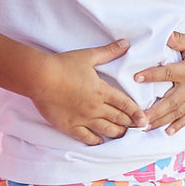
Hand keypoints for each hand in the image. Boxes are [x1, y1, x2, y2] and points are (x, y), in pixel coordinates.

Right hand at [32, 39, 149, 145]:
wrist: (40, 77)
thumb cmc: (63, 65)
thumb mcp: (88, 56)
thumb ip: (108, 52)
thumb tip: (125, 43)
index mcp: (102, 91)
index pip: (125, 104)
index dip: (136, 112)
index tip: (144, 119)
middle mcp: (96, 107)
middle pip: (118, 119)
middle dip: (130, 124)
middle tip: (138, 128)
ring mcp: (83, 118)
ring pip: (106, 130)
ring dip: (117, 133)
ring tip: (123, 135)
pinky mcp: (70, 126)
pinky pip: (87, 137)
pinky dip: (96, 141)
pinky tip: (100, 142)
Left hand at [135, 30, 184, 134]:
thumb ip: (180, 39)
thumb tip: (166, 36)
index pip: (168, 73)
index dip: (152, 75)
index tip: (136, 77)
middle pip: (172, 101)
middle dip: (156, 110)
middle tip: (140, 117)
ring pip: (177, 113)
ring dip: (161, 121)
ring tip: (146, 127)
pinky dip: (178, 125)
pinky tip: (167, 132)